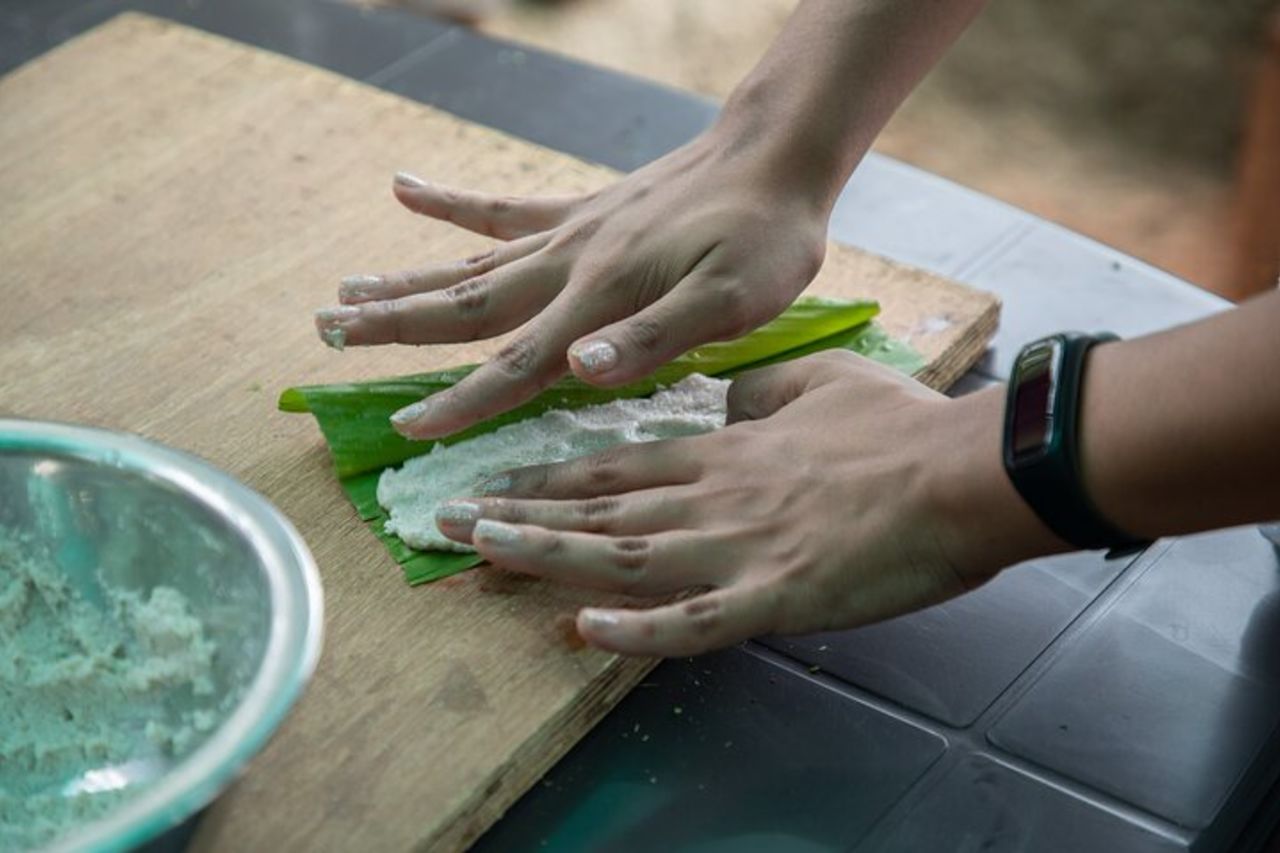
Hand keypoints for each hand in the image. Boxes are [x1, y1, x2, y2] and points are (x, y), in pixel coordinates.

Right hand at [314, 129, 828, 438]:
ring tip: (343, 293)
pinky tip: (404, 189)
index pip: (517, 364)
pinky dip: (450, 205)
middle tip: (326, 336)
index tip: (407, 430)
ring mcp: (568, 233)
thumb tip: (578, 372)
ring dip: (403, 281)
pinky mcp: (580, 210)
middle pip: (465, 308)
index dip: (461, 403)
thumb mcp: (733, 301)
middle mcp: (568, 265)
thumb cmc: (764, 238)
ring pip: (468, 266)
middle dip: (393, 328)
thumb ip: (654, 337)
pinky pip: (501, 208)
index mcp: (600, 299)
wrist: (774, 157)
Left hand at [434, 352, 1062, 655]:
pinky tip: (586, 635)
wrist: (962, 469)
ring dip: (546, 555)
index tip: (493, 483)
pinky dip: (639, 631)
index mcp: (725, 450)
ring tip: (479, 553)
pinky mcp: (777, 598)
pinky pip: (696, 622)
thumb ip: (763, 390)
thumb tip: (732, 397)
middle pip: (599, 507)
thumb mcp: (819, 380)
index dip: (548, 477)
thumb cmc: (899, 426)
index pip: (616, 465)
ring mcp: (738, 548)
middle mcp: (712, 496)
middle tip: (445, 521)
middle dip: (517, 514)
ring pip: (621, 554)